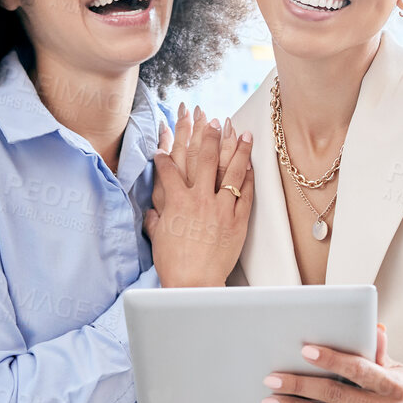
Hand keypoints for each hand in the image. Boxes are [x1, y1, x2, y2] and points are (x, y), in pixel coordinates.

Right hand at [145, 103, 253, 287]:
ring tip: (244, 133)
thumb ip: (155, 219)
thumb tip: (150, 210)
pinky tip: (252, 164)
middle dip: (209, 136)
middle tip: (213, 120)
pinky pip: (247, 193)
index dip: (164, 156)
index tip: (163, 148)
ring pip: (232, 171)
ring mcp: (222, 208)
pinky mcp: (239, 219)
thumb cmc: (173, 263)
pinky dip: (249, 177)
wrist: (195, 282)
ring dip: (239, 149)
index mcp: (177, 201)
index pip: (169, 170)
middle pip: (206, 159)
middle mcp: (200, 199)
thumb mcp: (158, 237)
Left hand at [263, 326, 402, 402]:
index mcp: (394, 386)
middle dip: (301, 385)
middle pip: (336, 395)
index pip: (359, 370)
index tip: (306, 351)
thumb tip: (374, 328)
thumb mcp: (398, 369)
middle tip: (274, 379)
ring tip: (272, 400)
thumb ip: (380, 352)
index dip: (332, 360)